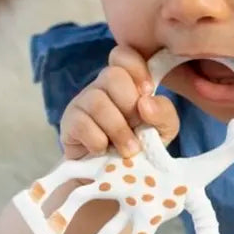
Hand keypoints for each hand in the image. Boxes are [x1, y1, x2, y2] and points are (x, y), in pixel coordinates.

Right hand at [60, 45, 179, 159]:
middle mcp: (103, 86)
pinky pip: (82, 123)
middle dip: (129, 105)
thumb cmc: (140, 146)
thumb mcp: (163, 130)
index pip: (124, 55)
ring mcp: (83, 102)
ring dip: (118, 130)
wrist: (115, 178)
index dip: (136, 68)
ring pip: (97, 101)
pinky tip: (103, 150)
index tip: (147, 92)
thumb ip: (164, 113)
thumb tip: (145, 102)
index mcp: (127, 81)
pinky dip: (98, 141)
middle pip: (112, 75)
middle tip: (137, 128)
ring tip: (128, 150)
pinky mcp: (69, 122)